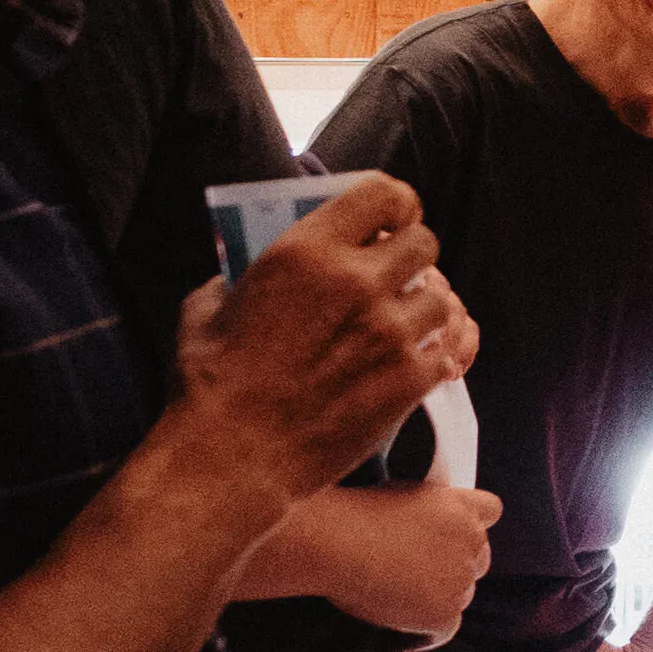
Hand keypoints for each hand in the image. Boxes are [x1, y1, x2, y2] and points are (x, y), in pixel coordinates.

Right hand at [172, 175, 474, 502]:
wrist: (232, 457)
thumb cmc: (211, 386)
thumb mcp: (207, 308)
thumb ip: (236, 277)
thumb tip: (242, 273)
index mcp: (306, 251)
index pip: (384, 194)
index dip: (397, 204)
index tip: (392, 219)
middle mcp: (356, 282)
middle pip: (425, 242)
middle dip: (413, 256)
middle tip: (395, 277)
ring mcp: (388, 332)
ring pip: (442, 299)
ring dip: (424, 309)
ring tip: (400, 327)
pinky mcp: (408, 379)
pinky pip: (446, 351)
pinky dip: (432, 356)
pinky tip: (410, 364)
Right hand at [330, 481, 499, 642]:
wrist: (334, 541)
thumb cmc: (353, 515)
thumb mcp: (403, 494)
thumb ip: (433, 510)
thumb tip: (435, 525)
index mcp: (461, 505)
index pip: (491, 510)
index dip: (471, 525)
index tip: (450, 536)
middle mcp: (470, 539)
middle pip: (479, 559)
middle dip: (455, 566)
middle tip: (415, 572)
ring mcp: (460, 578)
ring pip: (462, 596)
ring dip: (438, 598)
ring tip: (395, 594)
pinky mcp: (445, 612)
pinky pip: (444, 631)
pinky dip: (424, 632)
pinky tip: (398, 625)